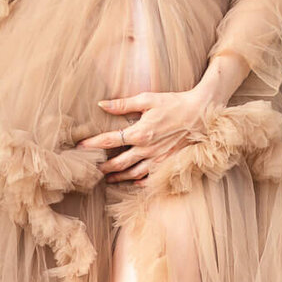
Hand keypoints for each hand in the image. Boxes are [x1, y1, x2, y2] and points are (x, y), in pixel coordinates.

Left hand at [76, 84, 222, 183]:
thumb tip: (102, 105)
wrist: (202, 113)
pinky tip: (132, 182)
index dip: (92, 144)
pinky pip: (151, 178)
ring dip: (117, 177)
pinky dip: (139, 182)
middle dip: (102, 167)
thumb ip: (123, 104)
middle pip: (118, 163)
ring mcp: (158, 159)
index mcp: (139, 132)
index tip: (79, 147)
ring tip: (107, 178)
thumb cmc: (175, 103)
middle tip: (90, 169)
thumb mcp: (148, 99)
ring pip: (133, 174)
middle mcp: (147, 149)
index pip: (109, 141)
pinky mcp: (168, 164)